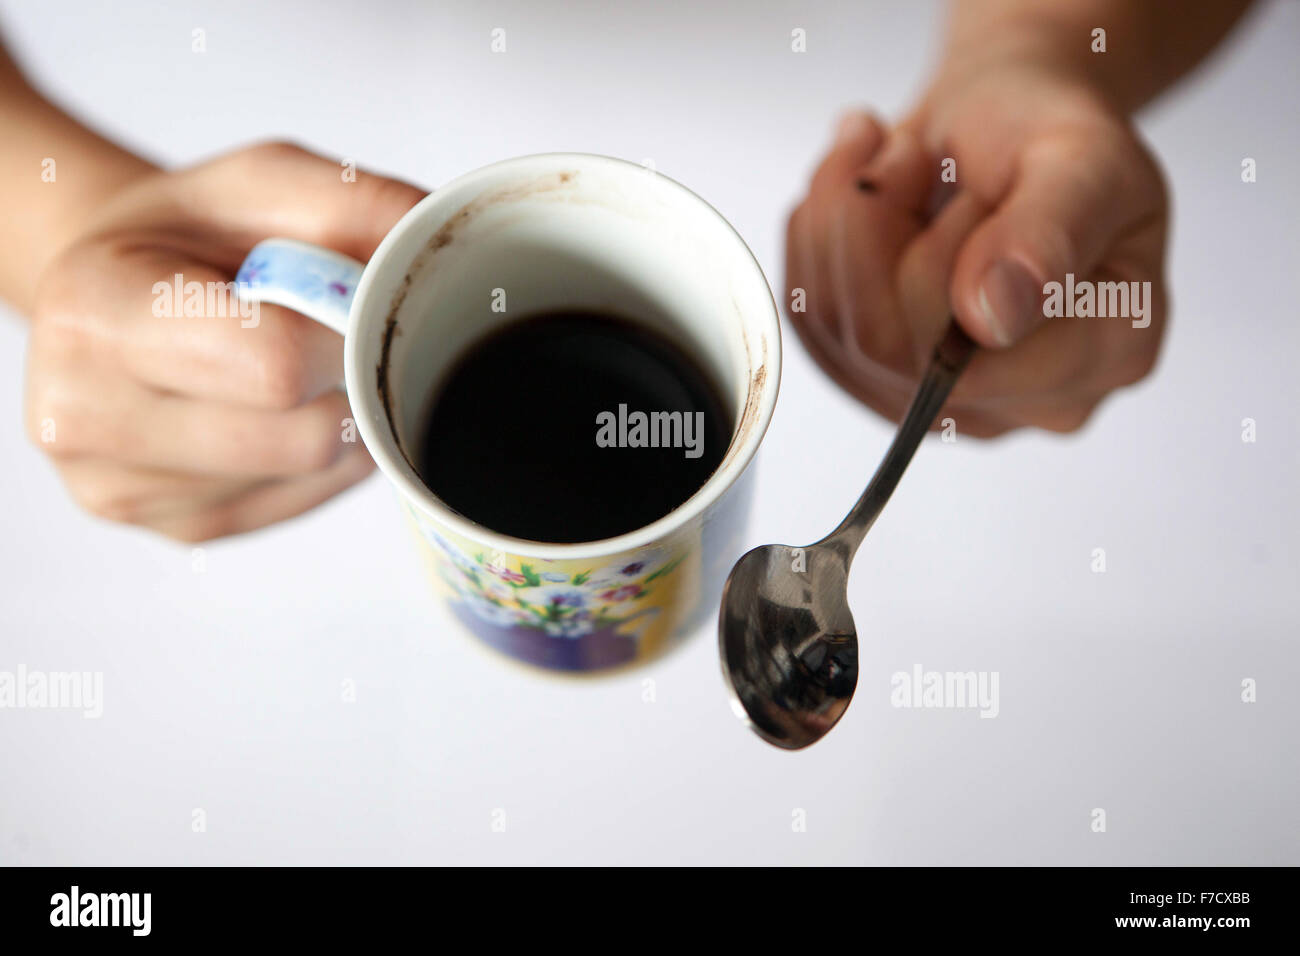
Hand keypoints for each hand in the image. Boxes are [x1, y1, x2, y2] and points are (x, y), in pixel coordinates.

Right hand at [24, 142, 424, 539]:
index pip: (272, 362)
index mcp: (95, 309)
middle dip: (347, 381)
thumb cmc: (190, 235)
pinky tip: (283, 409)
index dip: (343, 335)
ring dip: (341, 420)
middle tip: (333, 336)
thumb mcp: (264, 181)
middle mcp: (84, 414)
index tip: (351, 303)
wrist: (114, 288)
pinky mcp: (174, 525)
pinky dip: (320, 459)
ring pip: (311, 474)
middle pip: (302, 437)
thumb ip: (358, 205)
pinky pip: (300, 502)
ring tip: (302, 367)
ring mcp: (123, 489)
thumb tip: (444, 250)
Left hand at [786, 54, 1168, 435]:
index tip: (965, 186)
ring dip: (843, 220)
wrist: (995, 123)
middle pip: (893, 347)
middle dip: (882, 223)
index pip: (980, 358)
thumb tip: (993, 317)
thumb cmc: (1047, 136)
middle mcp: (1030, 401)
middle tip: (919, 157)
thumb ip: (1050, 231)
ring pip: (839, 330)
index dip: (940, 263)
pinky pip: (811, 320)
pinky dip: (816, 239)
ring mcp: (946, 402)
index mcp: (1113, 350)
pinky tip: (863, 195)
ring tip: (896, 164)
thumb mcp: (1080, 154)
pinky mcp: (875, 379)